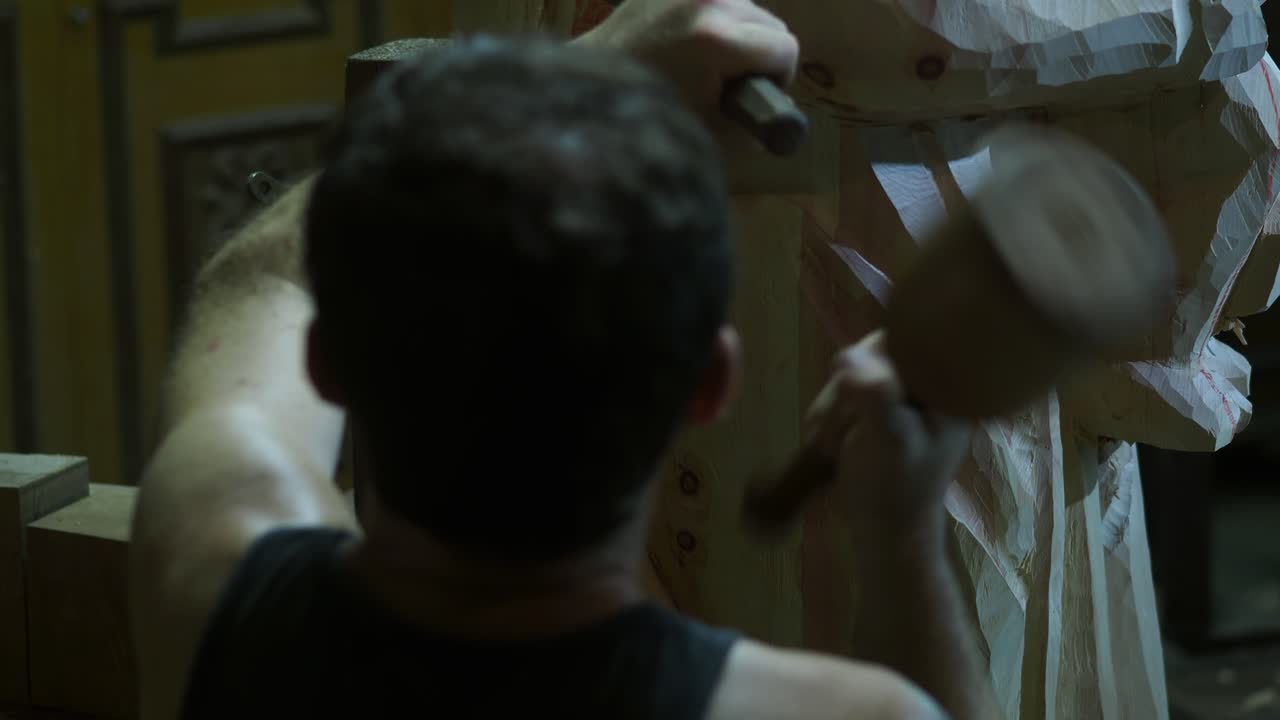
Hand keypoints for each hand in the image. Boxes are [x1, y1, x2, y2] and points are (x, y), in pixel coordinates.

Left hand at [580, 0, 798, 121]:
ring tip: (705, 62)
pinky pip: (717, 0)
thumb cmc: (650, 114)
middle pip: (771, 22)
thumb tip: (780, 120)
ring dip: (739, 34)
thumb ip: (754, 126)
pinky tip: (690, 42)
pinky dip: (715, 20)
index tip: (753, 94)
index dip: (778, 77)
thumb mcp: (711, 130)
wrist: (589, 85)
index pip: (785, 47)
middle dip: (758, 55)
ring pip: (747, 7)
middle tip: (727, 82)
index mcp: (718, 37)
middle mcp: (709, 0)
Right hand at [804, 331, 971, 533]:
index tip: (854, 392)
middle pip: (875, 354)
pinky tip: (829, 443)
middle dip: (846, 391)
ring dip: (832, 407)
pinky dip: (828, 416)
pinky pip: (843, 393)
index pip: (911, 340)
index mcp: (949, 387)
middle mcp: (928, 385)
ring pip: (853, 374)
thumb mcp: (889, 440)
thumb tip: (848, 356)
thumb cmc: (895, 489)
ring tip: (830, 443)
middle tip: (838, 425)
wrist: (884, 530)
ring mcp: (901, 397)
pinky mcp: (879, 410)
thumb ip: (876, 395)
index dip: (874, 359)